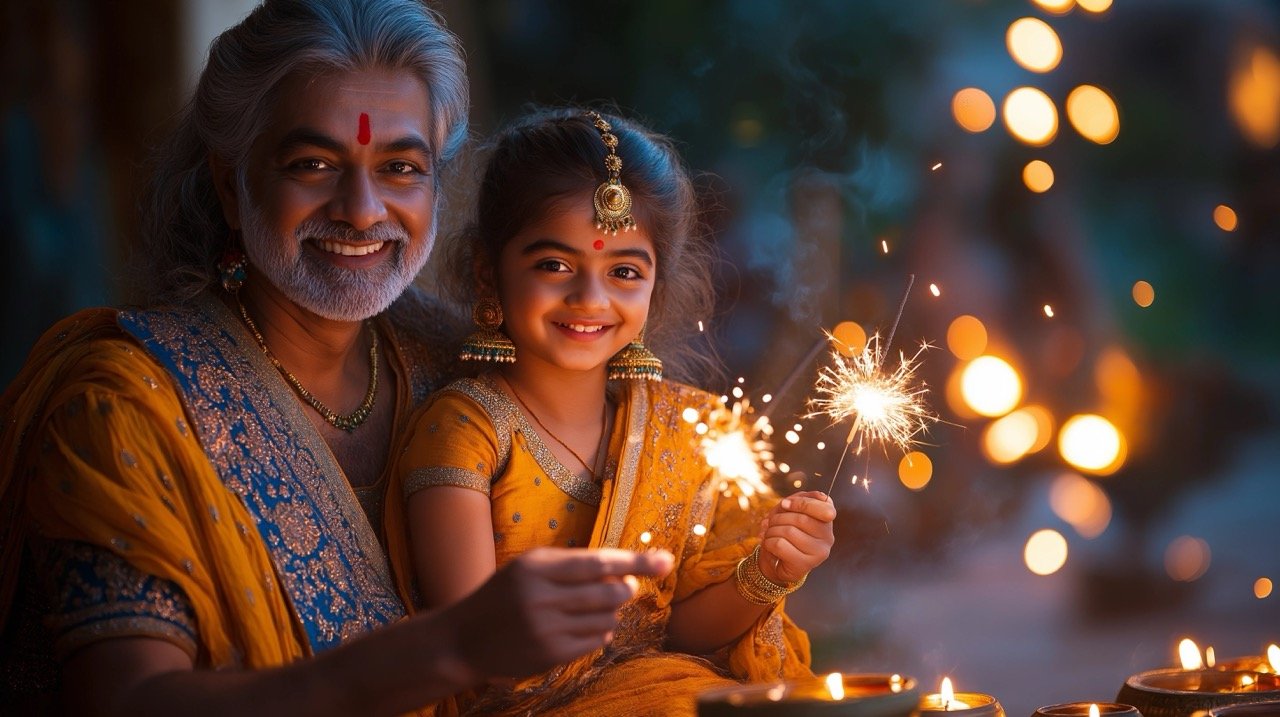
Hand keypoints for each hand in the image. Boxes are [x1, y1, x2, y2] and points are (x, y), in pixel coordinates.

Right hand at [442, 547, 673, 681]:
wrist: (464, 639)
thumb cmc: (505, 595)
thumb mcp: (530, 567)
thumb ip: (574, 565)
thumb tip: (630, 571)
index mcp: (536, 568)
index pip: (599, 562)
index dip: (636, 561)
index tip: (666, 560)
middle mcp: (540, 598)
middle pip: (611, 592)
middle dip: (625, 588)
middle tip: (622, 586)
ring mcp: (545, 629)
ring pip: (607, 618)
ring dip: (610, 611)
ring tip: (587, 607)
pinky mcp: (550, 655)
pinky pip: (596, 640)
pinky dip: (599, 631)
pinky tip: (579, 627)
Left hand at [758, 490, 835, 583]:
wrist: (776, 559)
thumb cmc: (785, 531)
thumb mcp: (791, 510)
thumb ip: (800, 499)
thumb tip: (797, 500)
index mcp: (827, 521)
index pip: (825, 507)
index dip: (801, 503)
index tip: (784, 504)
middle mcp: (828, 537)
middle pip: (801, 519)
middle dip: (779, 518)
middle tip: (771, 522)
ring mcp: (819, 553)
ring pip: (789, 532)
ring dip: (771, 530)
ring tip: (769, 534)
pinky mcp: (805, 565)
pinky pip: (780, 545)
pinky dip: (768, 542)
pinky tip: (770, 544)